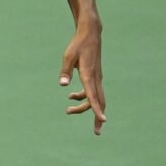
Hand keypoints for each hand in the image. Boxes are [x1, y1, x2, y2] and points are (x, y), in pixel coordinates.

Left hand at [58, 18, 105, 134]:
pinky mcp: (94, 75)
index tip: (103, 121)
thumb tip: (62, 84)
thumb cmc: (78, 44)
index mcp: (89, 75)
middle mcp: (95, 78)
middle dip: (98, 117)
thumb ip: (65, 71)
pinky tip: (71, 96)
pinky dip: (83, 97)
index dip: (97, 110)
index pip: (93, 96)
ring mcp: (96, 77)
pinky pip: (92, 91)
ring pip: (96, 97)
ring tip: (68, 111)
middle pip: (99, 101)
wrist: (91, 34)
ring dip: (86, 108)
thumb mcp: (68, 56)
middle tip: (96, 132)